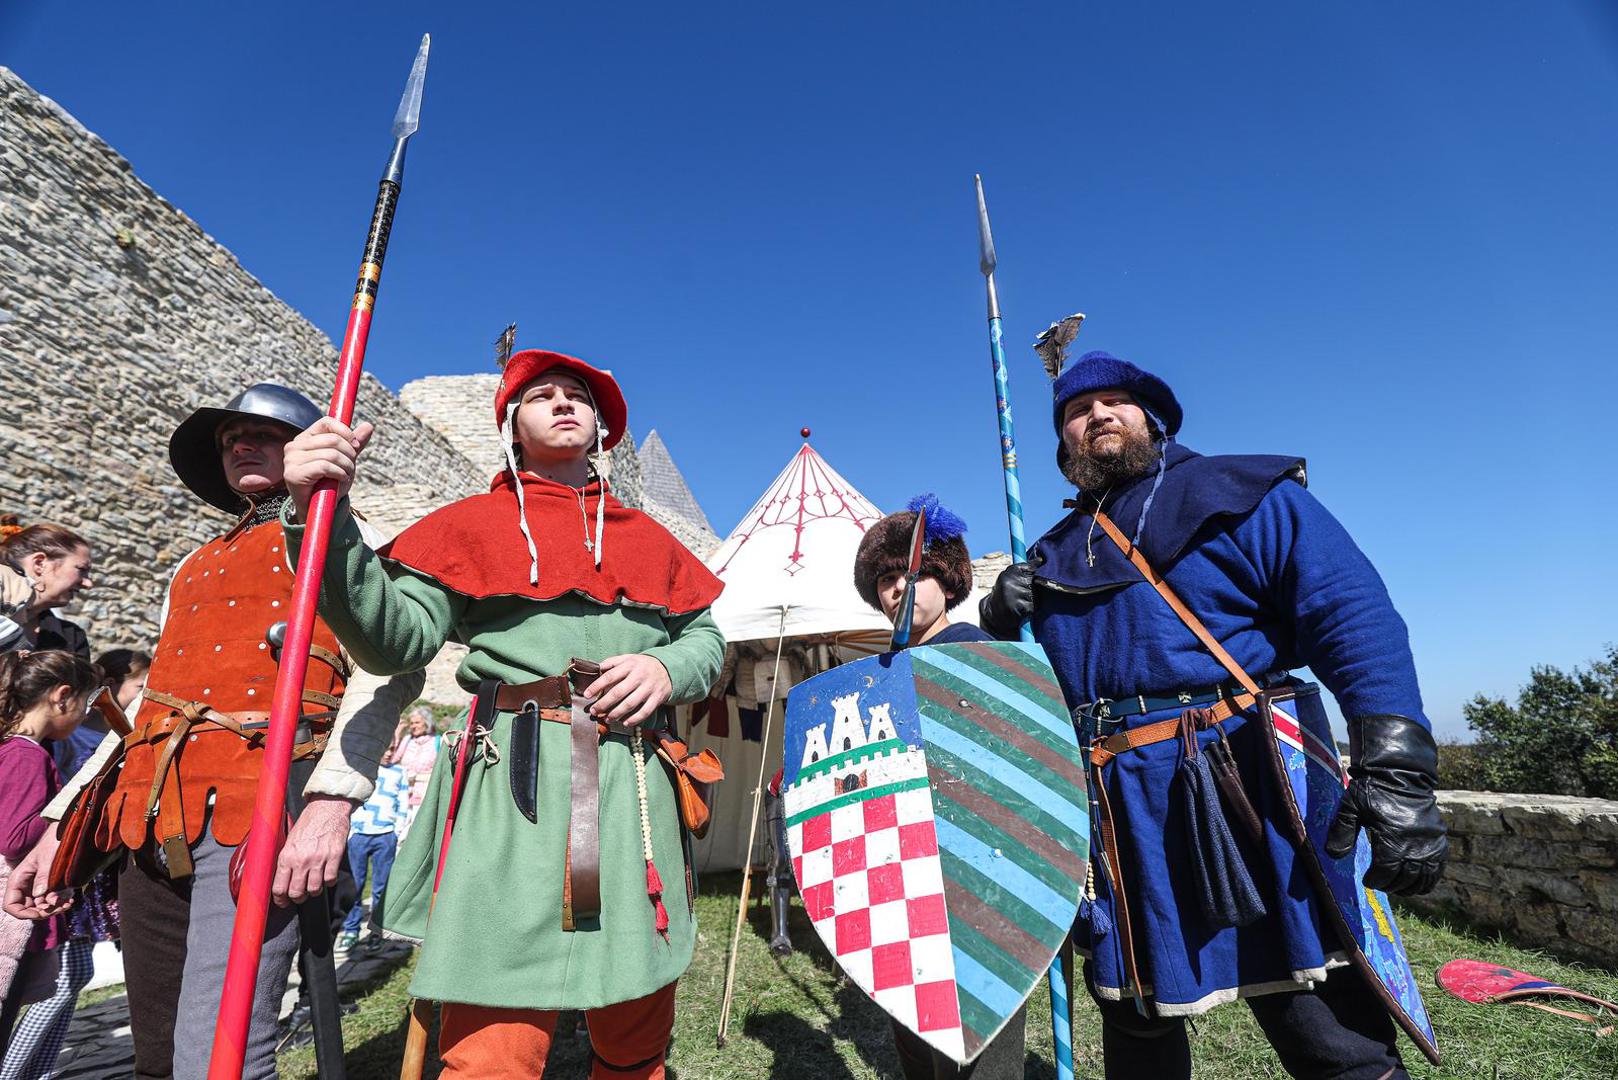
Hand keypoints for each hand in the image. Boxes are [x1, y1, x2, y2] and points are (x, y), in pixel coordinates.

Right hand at [3, 831, 73, 919]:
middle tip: (60, 908)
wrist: (65, 834)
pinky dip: (58, 904)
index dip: (23, 913)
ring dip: (53, 909)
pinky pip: (49, 901)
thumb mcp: (48, 857)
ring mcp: (35, 887)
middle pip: (27, 909)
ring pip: (40, 907)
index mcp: (18, 880)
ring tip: (68, 903)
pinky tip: (69, 901)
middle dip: (42, 913)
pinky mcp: (47, 887)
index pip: (11, 905)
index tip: (41, 912)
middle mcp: (24, 886)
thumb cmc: (53, 842)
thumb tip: (39, 895)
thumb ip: (43, 875)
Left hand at [272, 795, 354, 907]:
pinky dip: (329, 882)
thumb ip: (286, 859)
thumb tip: (281, 878)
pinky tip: (327, 875)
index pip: (279, 888)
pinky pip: (330, 880)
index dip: (281, 900)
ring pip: (314, 889)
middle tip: (301, 895)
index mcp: (287, 856)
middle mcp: (301, 860)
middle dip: (298, 898)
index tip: (283, 902)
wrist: (327, 807)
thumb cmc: (308, 822)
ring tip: (315, 885)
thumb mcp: (289, 840)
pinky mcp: (334, 856)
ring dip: (314, 891)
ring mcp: (319, 859)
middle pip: (297, 893)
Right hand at [283, 417, 374, 523]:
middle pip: (333, 439)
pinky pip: (324, 466)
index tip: (356, 446)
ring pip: (331, 454)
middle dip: (349, 454)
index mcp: (305, 438)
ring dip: (346, 466)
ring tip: (346, 475)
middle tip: (351, 467)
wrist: (318, 508)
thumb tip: (369, 426)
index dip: (345, 432)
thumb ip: (354, 444)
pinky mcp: (293, 474)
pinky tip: (340, 480)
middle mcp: (295, 446)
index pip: (327, 422)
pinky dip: (339, 473)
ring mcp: (291, 460)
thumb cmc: (329, 483)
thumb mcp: (344, 460)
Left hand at [587, 654, 673, 727]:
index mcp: (630, 665)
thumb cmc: (642, 665)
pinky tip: (625, 723)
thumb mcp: (628, 658)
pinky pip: (645, 711)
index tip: (586, 695)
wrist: (668, 668)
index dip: (597, 686)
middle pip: (618, 692)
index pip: (610, 676)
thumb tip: (595, 668)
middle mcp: (639, 676)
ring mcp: (649, 688)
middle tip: (593, 711)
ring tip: (607, 718)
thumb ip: (612, 662)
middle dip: (603, 703)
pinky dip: (634, 719)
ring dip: (616, 713)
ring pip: (630, 704)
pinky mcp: (657, 698)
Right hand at [979, 552, 1042, 639]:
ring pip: (1035, 595)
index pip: (1031, 569)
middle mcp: (1009, 582)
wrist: (993, 611)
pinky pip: (1033, 606)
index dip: (1035, 575)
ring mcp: (1012, 595)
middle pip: (1034, 583)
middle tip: (1024, 593)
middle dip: (1034, 589)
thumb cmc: (1006, 591)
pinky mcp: (1017, 607)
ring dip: (1033, 600)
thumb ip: (1025, 567)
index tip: (1032, 581)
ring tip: (1023, 601)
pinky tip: (1023, 608)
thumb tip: (1040, 559)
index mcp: (1008, 573)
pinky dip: (1031, 609)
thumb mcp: (1010, 576)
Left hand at [1325, 714, 1447, 895]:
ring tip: (1396, 885)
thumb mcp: (1351, 807)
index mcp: (1393, 838)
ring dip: (1408, 887)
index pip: (1386, 873)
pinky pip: (1438, 870)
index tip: (1368, 880)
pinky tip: (1416, 882)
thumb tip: (1334, 855)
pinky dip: (1428, 880)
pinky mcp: (1440, 842)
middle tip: (1380, 882)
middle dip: (1390, 885)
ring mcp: (1431, 844)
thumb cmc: (1373, 791)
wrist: (1402, 774)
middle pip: (1404, 878)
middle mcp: (1415, 845)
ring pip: (1423, 879)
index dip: (1376, 880)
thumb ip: (1341, 831)